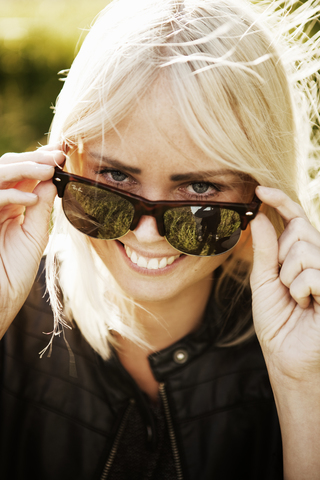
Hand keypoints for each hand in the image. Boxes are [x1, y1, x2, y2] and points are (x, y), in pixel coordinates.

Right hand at [0, 144, 64, 337]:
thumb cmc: (13, 273)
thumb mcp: (33, 236)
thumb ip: (40, 208)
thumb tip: (52, 181)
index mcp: (9, 206)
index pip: (24, 175)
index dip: (41, 160)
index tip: (64, 150)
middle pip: (8, 166)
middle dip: (34, 157)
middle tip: (59, 153)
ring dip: (24, 167)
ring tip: (50, 168)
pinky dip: (12, 195)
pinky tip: (33, 199)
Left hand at [250, 186, 319, 385]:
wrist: (287, 355)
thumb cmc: (277, 320)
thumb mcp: (264, 281)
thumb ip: (265, 250)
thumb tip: (259, 218)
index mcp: (303, 254)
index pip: (296, 219)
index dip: (280, 201)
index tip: (259, 189)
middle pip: (300, 230)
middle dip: (282, 255)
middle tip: (283, 282)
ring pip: (305, 250)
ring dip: (289, 277)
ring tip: (296, 298)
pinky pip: (313, 273)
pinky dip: (300, 291)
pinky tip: (307, 306)